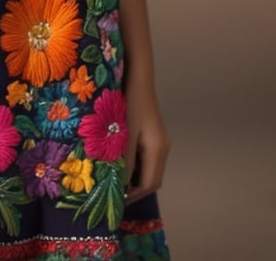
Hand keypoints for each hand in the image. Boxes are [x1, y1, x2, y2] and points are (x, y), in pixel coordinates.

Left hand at [123, 79, 170, 205]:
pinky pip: (147, 157)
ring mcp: (160, 139)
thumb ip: (124, 160)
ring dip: (134, 176)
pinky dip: (135, 164)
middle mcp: (163, 147)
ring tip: (113, 178)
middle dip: (133, 189)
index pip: (149, 184)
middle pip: (152, 179)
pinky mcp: (154, 133)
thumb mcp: (124, 133)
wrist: (137, 75)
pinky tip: (119, 159)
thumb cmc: (129, 102)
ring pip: (149, 168)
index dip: (132, 195)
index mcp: (158, 149)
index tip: (114, 199)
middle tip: (112, 192)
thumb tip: (120, 185)